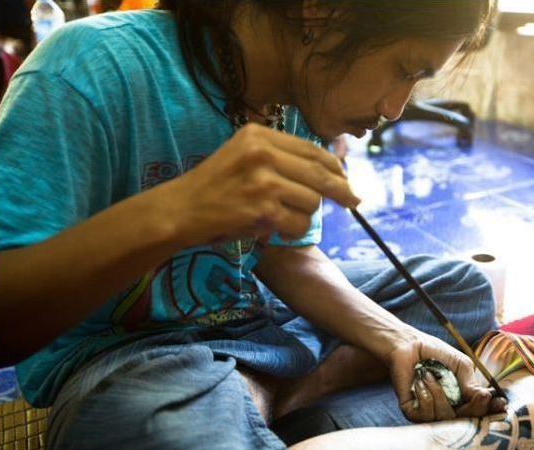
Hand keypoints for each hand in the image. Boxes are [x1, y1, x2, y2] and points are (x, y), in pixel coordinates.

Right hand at [163, 123, 359, 246]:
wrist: (180, 210)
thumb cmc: (214, 187)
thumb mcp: (244, 157)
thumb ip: (281, 157)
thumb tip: (331, 168)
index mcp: (259, 134)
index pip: (311, 149)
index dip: (335, 166)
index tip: (346, 178)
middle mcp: (262, 152)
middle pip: (320, 173)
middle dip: (341, 190)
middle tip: (353, 202)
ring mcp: (262, 180)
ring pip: (312, 201)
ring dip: (304, 216)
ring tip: (283, 219)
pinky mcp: (262, 208)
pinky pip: (298, 223)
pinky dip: (293, 232)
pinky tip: (277, 231)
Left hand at [387, 330, 506, 421]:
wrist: (408, 345)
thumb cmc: (435, 353)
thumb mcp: (461, 365)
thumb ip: (472, 383)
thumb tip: (485, 398)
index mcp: (463, 399)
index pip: (479, 412)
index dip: (492, 412)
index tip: (501, 405)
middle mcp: (449, 409)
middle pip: (466, 423)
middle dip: (473, 408)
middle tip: (477, 395)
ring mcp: (431, 413)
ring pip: (445, 418)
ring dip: (440, 394)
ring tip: (430, 375)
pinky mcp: (413, 412)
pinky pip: (425, 415)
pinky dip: (425, 396)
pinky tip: (420, 382)